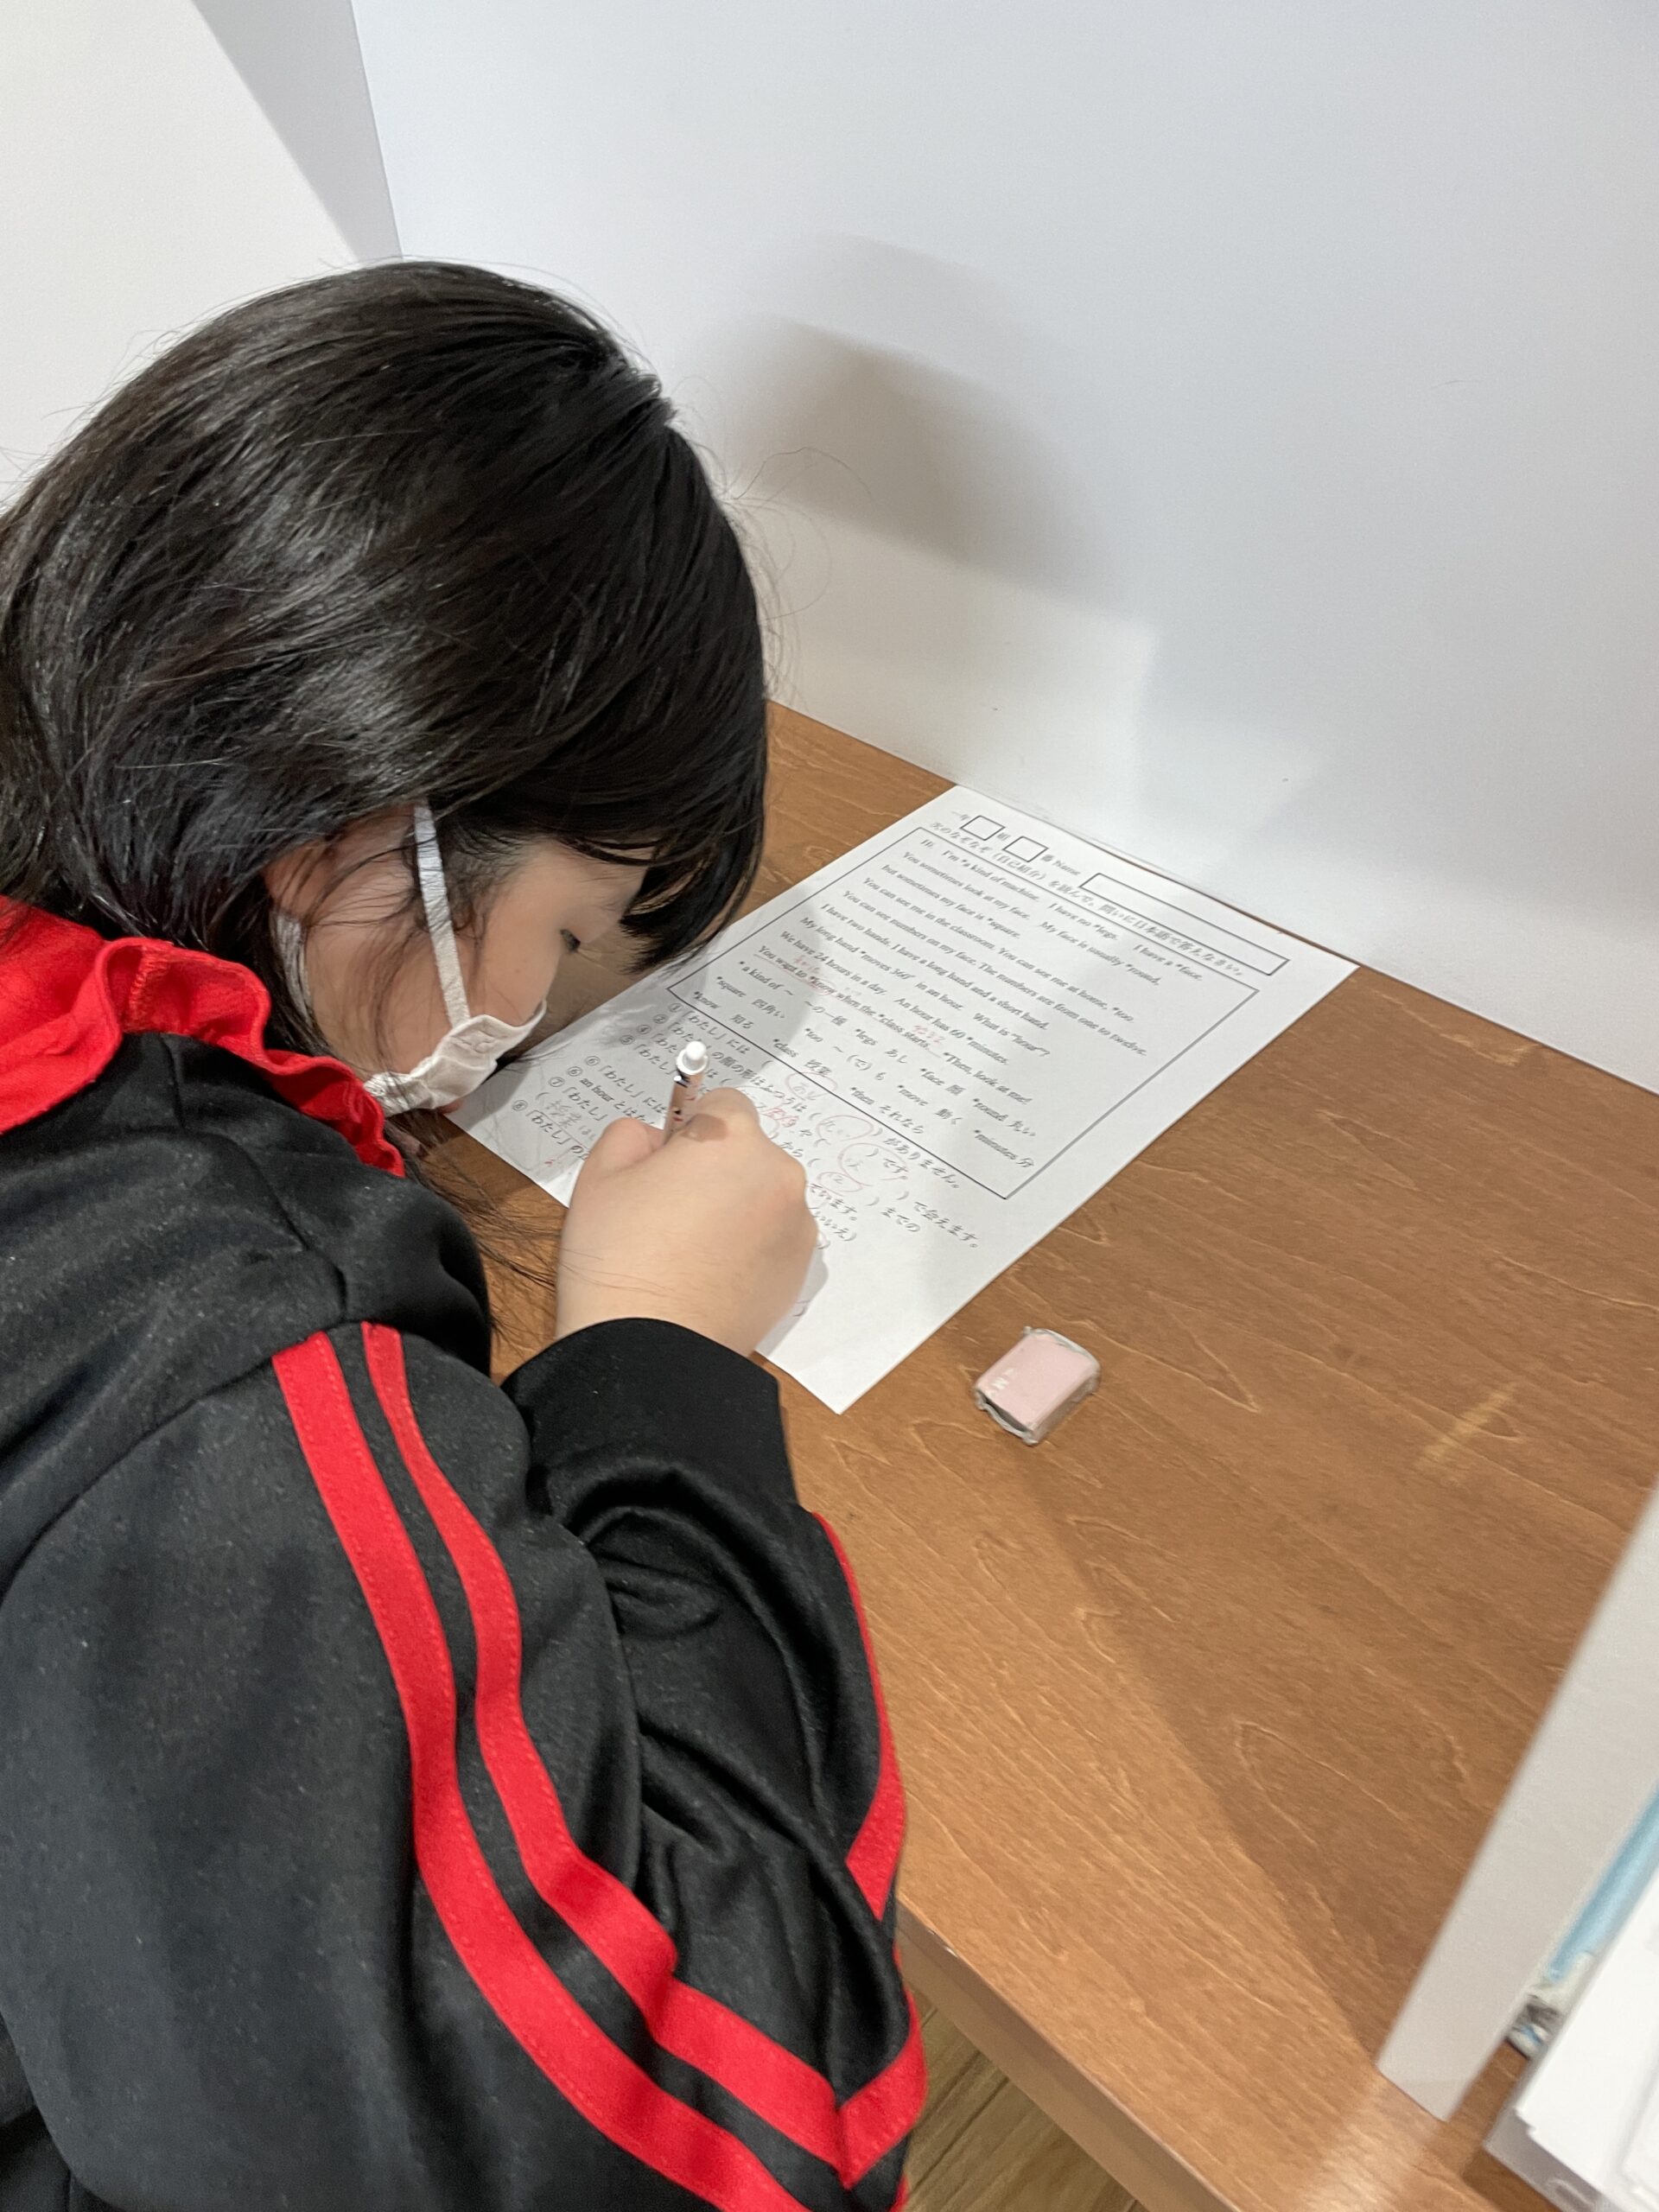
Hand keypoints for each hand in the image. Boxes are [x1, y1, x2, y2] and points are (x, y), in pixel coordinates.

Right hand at [555, 1089, 815, 1355]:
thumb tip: (654, 1138)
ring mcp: (795, 1226)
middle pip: (748, 1152)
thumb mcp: (600, 1175)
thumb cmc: (619, 1259)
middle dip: (716, 1170)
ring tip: (688, 1250)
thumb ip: (630, 1134)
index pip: (723, 1103)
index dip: (691, 1130)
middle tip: (670, 1210)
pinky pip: (773, 1240)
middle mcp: (777, 1175)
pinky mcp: (799, 1271)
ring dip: (735, 1209)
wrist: (650, 1347)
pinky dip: (750, 1248)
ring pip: (762, 1197)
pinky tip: (709, 1274)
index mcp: (732, 1139)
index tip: (669, 1160)